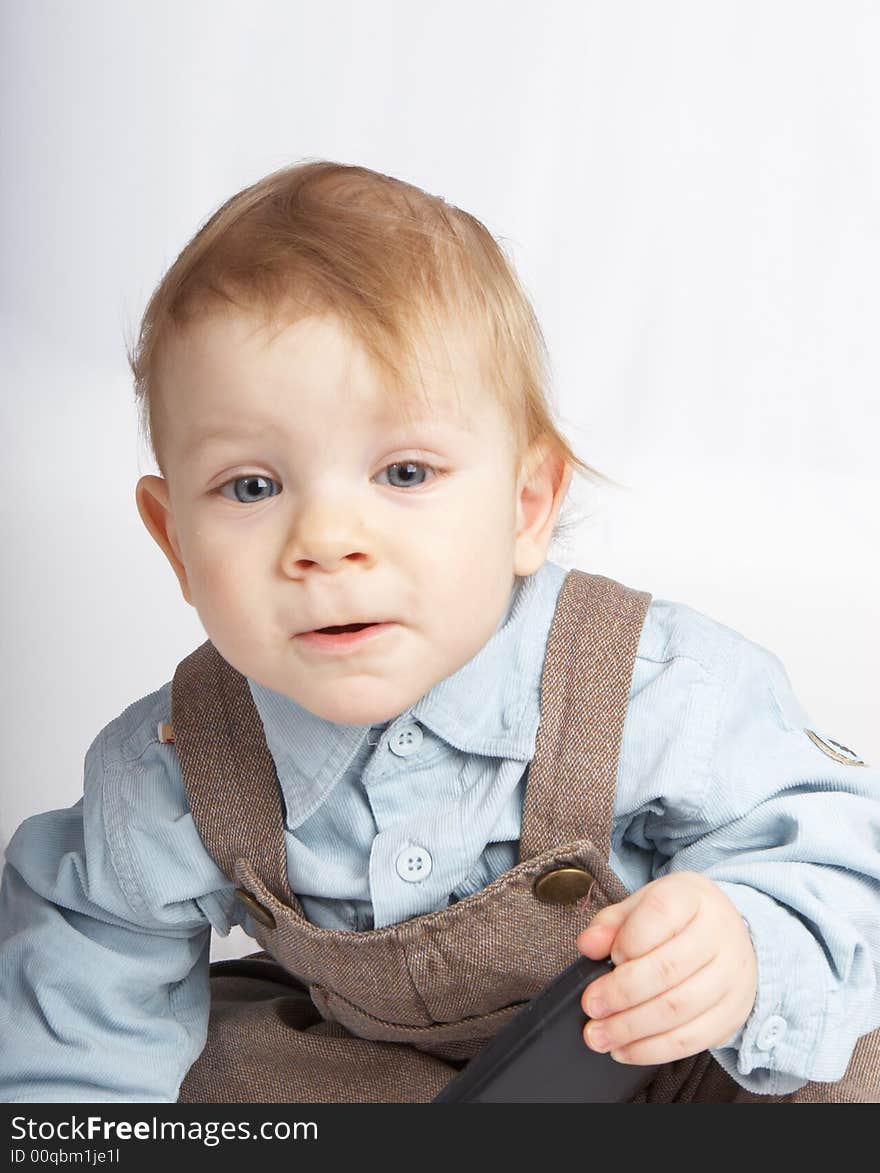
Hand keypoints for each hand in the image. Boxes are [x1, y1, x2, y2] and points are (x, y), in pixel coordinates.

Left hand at [576, 871, 756, 1064]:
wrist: (728, 932)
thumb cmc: (676, 918)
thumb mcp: (641, 906)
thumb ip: (610, 924)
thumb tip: (588, 945)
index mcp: (692, 897)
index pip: (659, 916)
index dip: (628, 941)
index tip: (608, 958)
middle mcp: (719, 934)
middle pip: (667, 969)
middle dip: (621, 993)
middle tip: (591, 1007)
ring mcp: (731, 976)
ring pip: (678, 1009)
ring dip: (631, 1028)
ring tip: (600, 1035)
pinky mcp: (733, 1013)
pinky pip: (692, 1039)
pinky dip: (653, 1050)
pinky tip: (625, 1050)